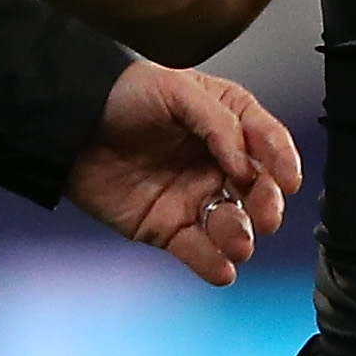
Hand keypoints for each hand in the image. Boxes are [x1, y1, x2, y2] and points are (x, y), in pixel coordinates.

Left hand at [66, 59, 303, 286]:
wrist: (67, 123)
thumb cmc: (121, 93)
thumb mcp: (173, 87)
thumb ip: (217, 121)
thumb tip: (244, 163)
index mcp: (224, 119)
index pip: (265, 140)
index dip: (282, 159)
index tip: (288, 178)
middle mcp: (214, 160)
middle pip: (257, 188)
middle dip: (267, 203)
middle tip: (265, 213)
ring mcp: (193, 195)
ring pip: (232, 223)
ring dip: (241, 235)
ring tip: (237, 241)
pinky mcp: (168, 226)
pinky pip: (199, 251)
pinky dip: (213, 264)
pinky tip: (222, 267)